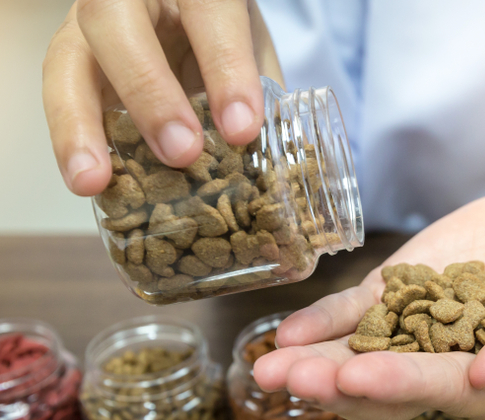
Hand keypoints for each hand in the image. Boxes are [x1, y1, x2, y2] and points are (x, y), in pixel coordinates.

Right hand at [44, 0, 275, 195]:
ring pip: (66, 58)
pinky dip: (72, 139)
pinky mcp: (70, 59)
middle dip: (148, 91)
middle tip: (181, 152)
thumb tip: (267, 161)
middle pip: (115, 19)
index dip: (226, 69)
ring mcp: (89, 23)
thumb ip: (261, 93)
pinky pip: (60, 94)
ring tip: (93, 180)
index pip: (208, 9)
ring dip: (80, 124)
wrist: (196, 19)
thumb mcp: (255, 52)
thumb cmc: (226, 37)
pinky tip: (88, 181)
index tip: (242, 128)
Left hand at [253, 195, 484, 419]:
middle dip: (338, 385)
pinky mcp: (390, 301)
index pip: (440, 390)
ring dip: (314, 364)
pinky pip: (350, 316)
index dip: (400, 385)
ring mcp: (410, 336)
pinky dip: (318, 325)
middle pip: (384, 389)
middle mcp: (441, 372)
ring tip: (270, 366)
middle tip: (295, 378)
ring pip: (356, 358)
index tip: (359, 378)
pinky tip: (287, 334)